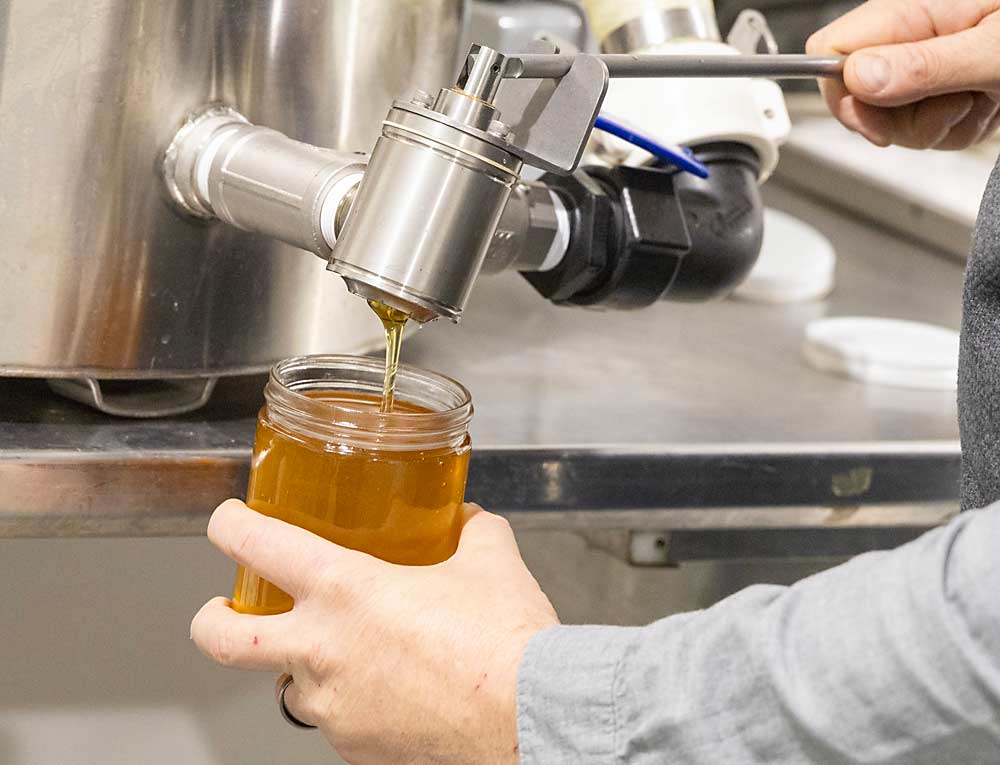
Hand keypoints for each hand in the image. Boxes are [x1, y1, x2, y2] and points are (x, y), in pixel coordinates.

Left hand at [190, 500, 558, 763]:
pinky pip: (336, 721)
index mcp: (346, 590)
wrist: (531, 718)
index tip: (229, 520)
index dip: (229, 525)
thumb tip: (467, 520)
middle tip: (221, 610)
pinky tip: (393, 691)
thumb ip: (471, 531)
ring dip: (307, 667)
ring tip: (349, 655)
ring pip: (290, 686)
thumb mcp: (491, 561)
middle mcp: (324, 650)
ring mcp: (334, 707)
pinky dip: (352, 702)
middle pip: (224, 639)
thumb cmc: (507, 642)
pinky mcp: (355, 749)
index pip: (257, 545)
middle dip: (211, 620)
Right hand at [807, 0, 999, 148]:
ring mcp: (926, 64)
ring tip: (985, 97)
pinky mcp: (943, 88)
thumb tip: (859, 77)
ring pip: (893, 121)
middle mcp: (912, 35)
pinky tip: (988, 104)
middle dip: (902, 119)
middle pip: (858, 97)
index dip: (842, 91)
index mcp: (913, 8)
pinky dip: (959, 128)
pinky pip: (925, 130)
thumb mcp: (997, 50)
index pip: (829, 50)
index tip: (879, 116)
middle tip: (954, 102)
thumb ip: (926, 65)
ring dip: (941, 125)